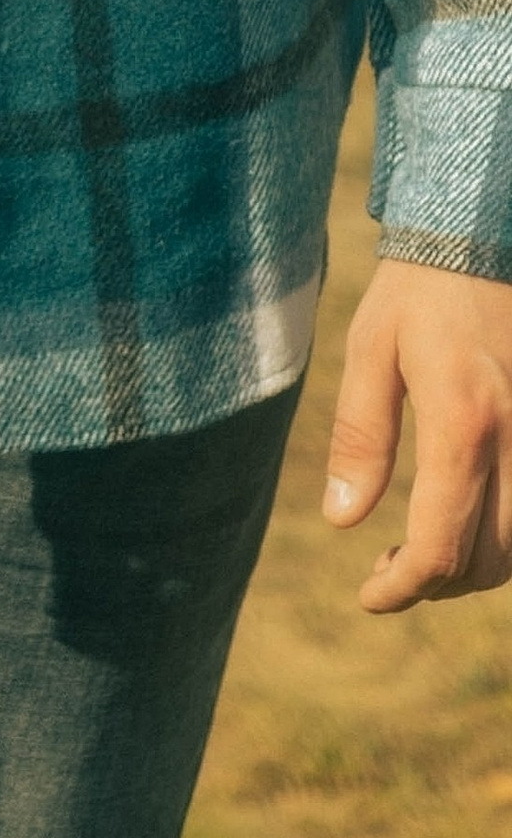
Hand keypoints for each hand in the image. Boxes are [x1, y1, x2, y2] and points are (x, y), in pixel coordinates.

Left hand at [323, 258, 511, 609]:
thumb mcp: (370, 351)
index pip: (441, 544)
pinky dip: (506, 539)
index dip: (404, 588)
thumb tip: (342, 521)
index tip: (369, 596)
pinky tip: (466, 521)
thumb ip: (361, 438)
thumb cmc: (417, 292)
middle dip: (435, 583)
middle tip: (387, 572)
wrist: (485, 241)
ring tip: (420, 552)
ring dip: (474, 569)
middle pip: (488, 561)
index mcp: (464, 423)